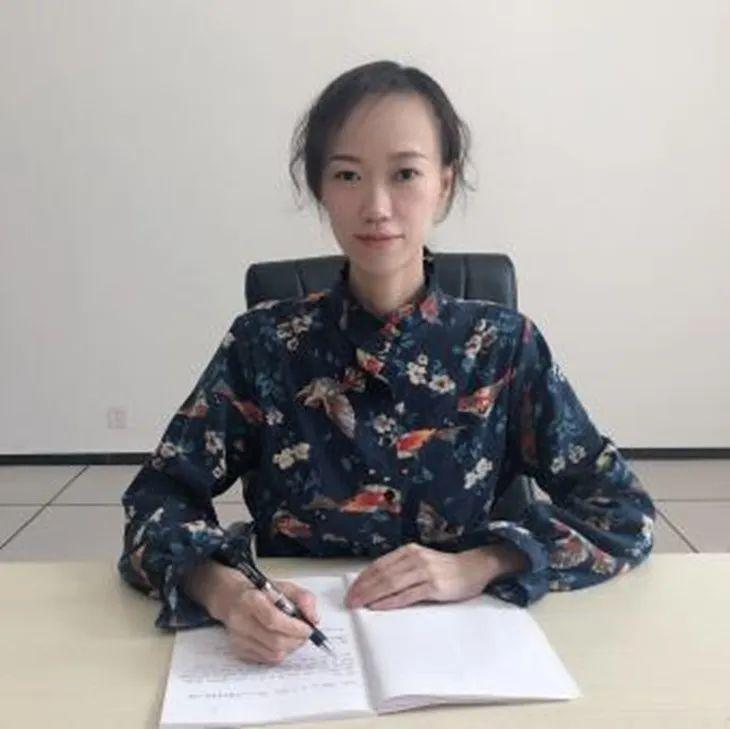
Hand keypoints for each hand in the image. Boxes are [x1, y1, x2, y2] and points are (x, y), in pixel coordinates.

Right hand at [219, 579, 319, 664]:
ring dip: (291, 648)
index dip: (294, 627)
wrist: (234, 599)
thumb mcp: (285, 587)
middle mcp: (240, 620)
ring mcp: (238, 638)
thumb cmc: (262, 594)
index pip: (273, 619)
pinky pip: (267, 660)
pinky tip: (281, 641)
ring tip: (294, 637)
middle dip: (297, 640)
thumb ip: (303, 598)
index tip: (308, 628)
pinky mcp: (239, 651)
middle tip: (305, 634)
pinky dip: (280, 653)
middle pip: (275, 641)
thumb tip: (313, 619)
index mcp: (251, 599)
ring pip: (273, 654)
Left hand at [344, 542, 527, 610]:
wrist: (474, 567)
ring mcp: (424, 571)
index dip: (363, 578)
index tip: (351, 590)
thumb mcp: (421, 561)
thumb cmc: (445, 568)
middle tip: (350, 601)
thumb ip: (402, 567)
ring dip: (372, 595)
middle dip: (363, 588)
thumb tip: (376, 583)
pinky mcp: (434, 586)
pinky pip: (407, 595)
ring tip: (359, 605)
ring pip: (391, 584)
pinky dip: (390, 601)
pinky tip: (379, 607)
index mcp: (409, 551)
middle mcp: (414, 558)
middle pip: (382, 574)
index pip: (379, 565)